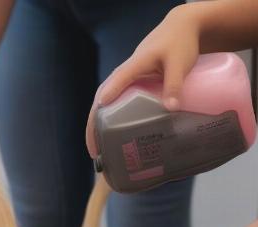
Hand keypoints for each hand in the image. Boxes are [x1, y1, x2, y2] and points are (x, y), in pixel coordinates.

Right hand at [86, 4, 199, 156]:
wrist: (179, 29)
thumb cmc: (179, 43)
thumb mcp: (180, 61)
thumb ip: (175, 83)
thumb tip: (171, 109)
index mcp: (132, 66)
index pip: (114, 85)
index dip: (106, 104)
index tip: (99, 124)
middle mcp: (122, 75)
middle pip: (100, 101)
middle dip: (93, 126)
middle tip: (94, 150)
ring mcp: (123, 82)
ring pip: (103, 106)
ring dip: (97, 127)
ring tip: (98, 150)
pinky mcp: (128, 87)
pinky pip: (113, 106)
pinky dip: (107, 122)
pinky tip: (109, 139)